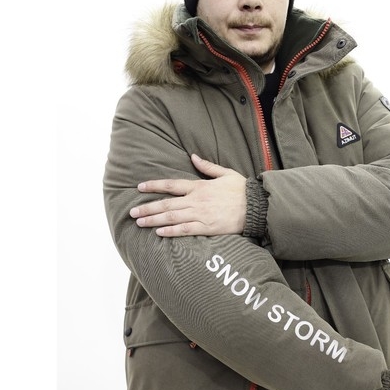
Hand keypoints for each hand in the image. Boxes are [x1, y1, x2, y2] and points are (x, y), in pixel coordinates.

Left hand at [129, 154, 246, 236]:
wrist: (257, 206)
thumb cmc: (243, 190)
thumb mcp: (226, 173)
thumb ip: (207, 166)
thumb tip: (193, 156)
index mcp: (200, 186)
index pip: (171, 185)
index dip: (154, 186)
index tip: (140, 187)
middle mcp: (196, 200)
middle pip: (166, 203)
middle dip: (147, 207)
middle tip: (132, 212)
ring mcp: (201, 215)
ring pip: (171, 217)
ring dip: (153, 220)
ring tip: (139, 222)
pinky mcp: (207, 228)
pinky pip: (185, 230)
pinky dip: (171, 231)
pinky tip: (159, 233)